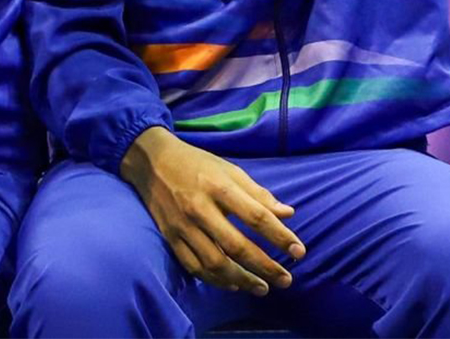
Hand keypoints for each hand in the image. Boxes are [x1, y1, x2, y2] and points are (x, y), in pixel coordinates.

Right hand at [120, 127, 305, 294]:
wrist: (150, 160)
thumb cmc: (196, 163)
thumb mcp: (229, 170)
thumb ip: (258, 194)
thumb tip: (288, 214)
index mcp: (218, 186)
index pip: (256, 216)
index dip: (280, 236)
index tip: (299, 252)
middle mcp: (200, 208)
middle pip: (237, 246)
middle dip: (265, 267)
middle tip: (286, 280)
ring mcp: (183, 225)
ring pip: (214, 262)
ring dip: (242, 279)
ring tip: (262, 288)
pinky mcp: (170, 236)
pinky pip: (193, 266)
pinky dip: (214, 280)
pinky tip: (231, 284)